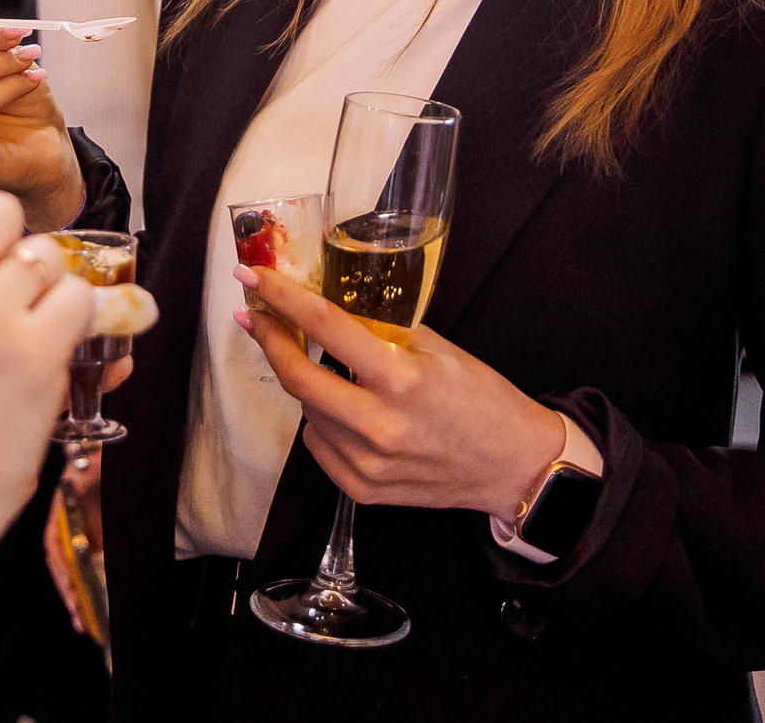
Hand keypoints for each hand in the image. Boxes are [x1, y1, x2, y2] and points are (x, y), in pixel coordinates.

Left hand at [235, 263, 563, 519]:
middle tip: (257, 315)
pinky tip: (346, 410)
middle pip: (297, 377)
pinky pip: (319, 446)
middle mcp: (378, 425)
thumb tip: (328, 305)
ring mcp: (367, 464)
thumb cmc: (482, 399)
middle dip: (270, 340)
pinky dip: (321, 421)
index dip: (282, 297)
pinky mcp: (363, 491)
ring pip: (307, 412)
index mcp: (401, 379)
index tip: (251, 274)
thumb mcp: (439, 349)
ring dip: (305, 382)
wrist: (513, 467)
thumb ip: (384, 330)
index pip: (326, 327)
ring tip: (328, 368)